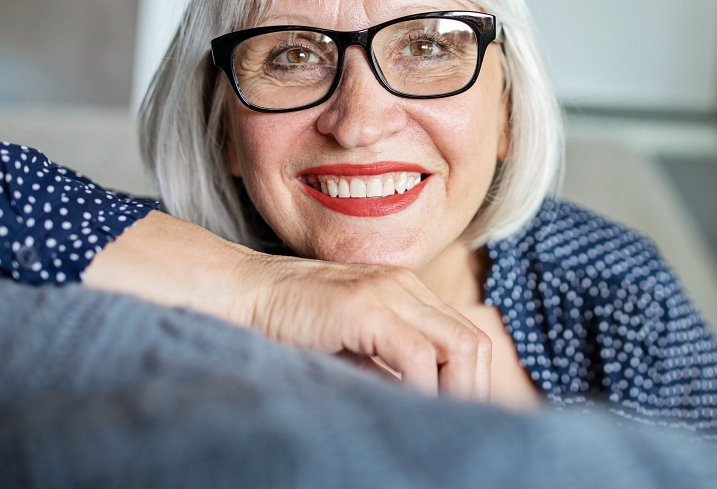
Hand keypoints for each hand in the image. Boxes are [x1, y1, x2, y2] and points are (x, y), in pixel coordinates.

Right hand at [242, 255, 491, 399]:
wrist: (243, 293)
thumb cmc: (290, 325)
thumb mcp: (352, 347)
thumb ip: (387, 368)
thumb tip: (422, 409)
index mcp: (407, 293)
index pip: (466, 339)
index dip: (473, 383)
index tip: (463, 420)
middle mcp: (406, 287)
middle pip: (473, 342)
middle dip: (473, 392)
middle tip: (457, 430)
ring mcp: (388, 292)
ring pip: (457, 346)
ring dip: (455, 393)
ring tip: (436, 424)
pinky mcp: (363, 307)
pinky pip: (416, 353)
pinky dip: (420, 388)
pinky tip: (403, 410)